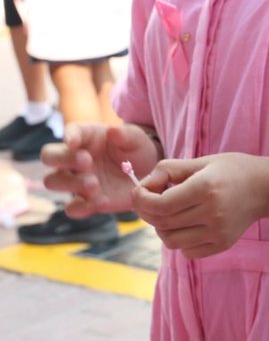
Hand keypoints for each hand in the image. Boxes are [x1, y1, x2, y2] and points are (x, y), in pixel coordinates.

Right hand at [41, 124, 158, 216]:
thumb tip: (113, 131)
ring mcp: (76, 180)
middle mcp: (74, 158)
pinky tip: (103, 202)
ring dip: (70, 183)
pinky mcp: (86, 201)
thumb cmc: (137, 150)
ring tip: (94, 184)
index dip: (69, 137)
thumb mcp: (136, 139)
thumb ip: (125, 135)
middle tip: (87, 162)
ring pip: (53, 181)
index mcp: (85, 137)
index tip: (74, 143)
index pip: (69, 133)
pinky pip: (72, 208)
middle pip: (49, 156)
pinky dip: (83, 207)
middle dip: (62, 159)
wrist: (148, 174)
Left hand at [135, 152, 264, 257]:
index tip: (139, 192)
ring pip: (171, 241)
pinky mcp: (223, 244)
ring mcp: (219, 232)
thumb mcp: (201, 161)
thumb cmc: (230, 170)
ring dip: (162, 228)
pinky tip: (187, 224)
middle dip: (148, 212)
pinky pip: (187, 251)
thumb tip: (142, 186)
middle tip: (151, 200)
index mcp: (206, 188)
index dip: (141, 200)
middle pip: (162, 223)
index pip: (160, 205)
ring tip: (170, 213)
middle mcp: (213, 213)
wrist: (266, 188)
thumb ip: (168, 170)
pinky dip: (179, 240)